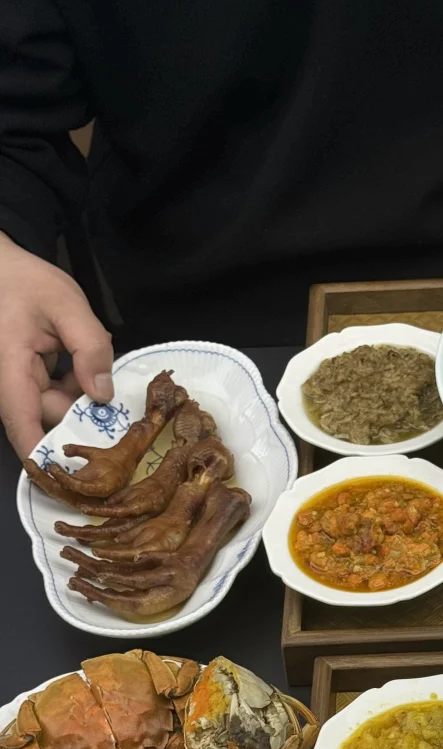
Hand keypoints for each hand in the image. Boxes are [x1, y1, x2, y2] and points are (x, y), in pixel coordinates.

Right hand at [0, 231, 113, 457]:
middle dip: (85, 420)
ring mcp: (20, 384)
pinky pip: (57, 397)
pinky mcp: (30, 381)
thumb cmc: (28, 282)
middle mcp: (11, 385)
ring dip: (84, 403)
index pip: (23, 426)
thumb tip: (102, 394)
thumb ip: (89, 347)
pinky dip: (78, 390)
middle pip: (49, 420)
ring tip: (107, 382)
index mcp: (10, 371)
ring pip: (57, 410)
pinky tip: (92, 372)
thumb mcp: (66, 305)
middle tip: (126, 417)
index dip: (46, 457)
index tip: (75, 479)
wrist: (4, 268)